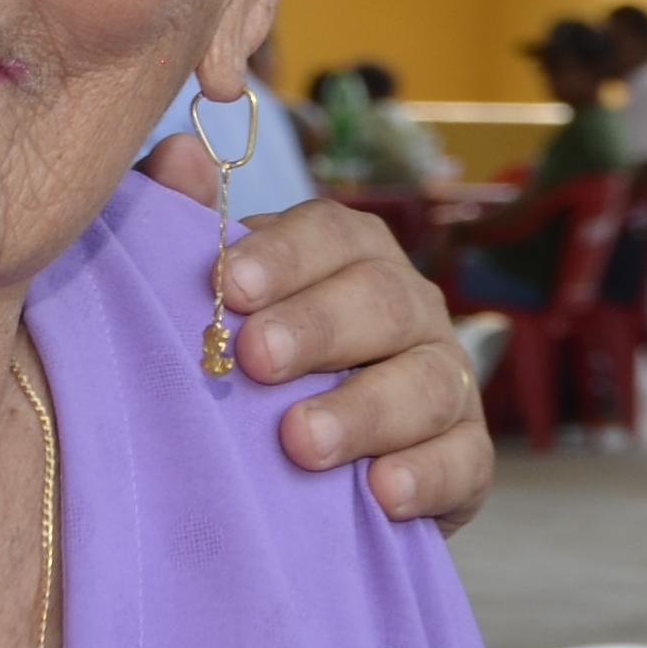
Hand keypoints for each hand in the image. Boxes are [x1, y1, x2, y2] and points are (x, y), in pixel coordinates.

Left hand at [222, 198, 494, 527]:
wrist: (318, 468)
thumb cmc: (265, 361)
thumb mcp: (228, 296)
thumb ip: (195, 224)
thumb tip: (179, 155)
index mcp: (352, 256)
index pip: (330, 234)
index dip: (283, 255)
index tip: (229, 286)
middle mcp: (410, 307)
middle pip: (381, 301)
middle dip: (317, 328)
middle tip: (255, 358)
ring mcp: (446, 380)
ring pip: (425, 382)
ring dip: (364, 410)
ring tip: (301, 443)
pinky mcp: (467, 456)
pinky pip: (462, 459)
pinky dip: (426, 474)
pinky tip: (381, 492)